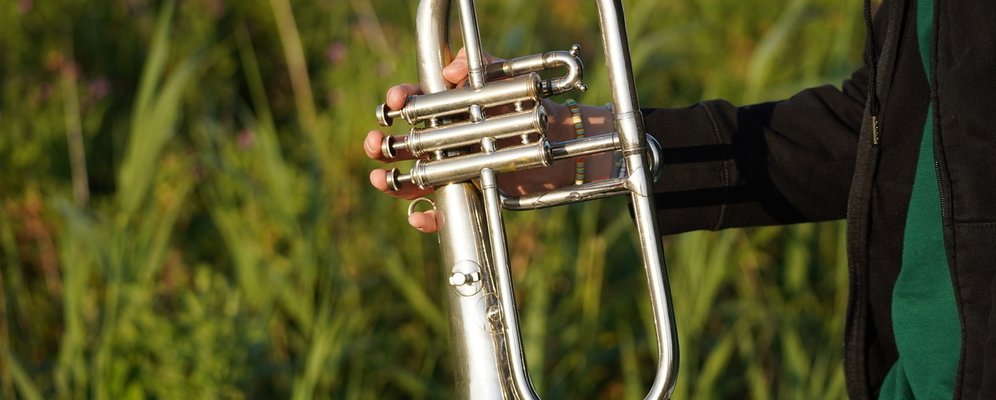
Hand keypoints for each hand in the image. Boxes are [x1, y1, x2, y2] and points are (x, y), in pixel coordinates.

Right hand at [365, 49, 614, 231]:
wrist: (560, 143)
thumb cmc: (532, 106)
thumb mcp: (507, 79)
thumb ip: (481, 66)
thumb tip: (448, 71)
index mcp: (449, 109)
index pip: (414, 103)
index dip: (399, 102)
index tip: (394, 104)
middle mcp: (446, 139)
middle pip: (403, 143)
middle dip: (382, 144)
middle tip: (374, 145)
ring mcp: (454, 167)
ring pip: (413, 177)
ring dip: (392, 182)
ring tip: (380, 181)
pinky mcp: (468, 193)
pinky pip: (442, 210)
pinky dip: (428, 217)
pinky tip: (417, 216)